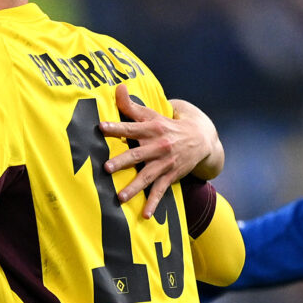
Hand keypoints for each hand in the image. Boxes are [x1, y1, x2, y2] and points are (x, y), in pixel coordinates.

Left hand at [103, 87, 223, 215]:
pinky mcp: (171, 176)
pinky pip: (160, 191)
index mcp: (152, 128)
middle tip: (107, 168)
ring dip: (134, 187)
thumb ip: (132, 105)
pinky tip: (145, 215)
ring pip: (147, 176)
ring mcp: (165, 163)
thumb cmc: (168, 124)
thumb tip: (118, 87)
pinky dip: (154, 203)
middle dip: (123, 161)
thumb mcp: (153, 113)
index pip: (131, 127)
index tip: (101, 127)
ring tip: (120, 197)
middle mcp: (159, 146)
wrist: (201, 137)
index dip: (117, 127)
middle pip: (137, 154)